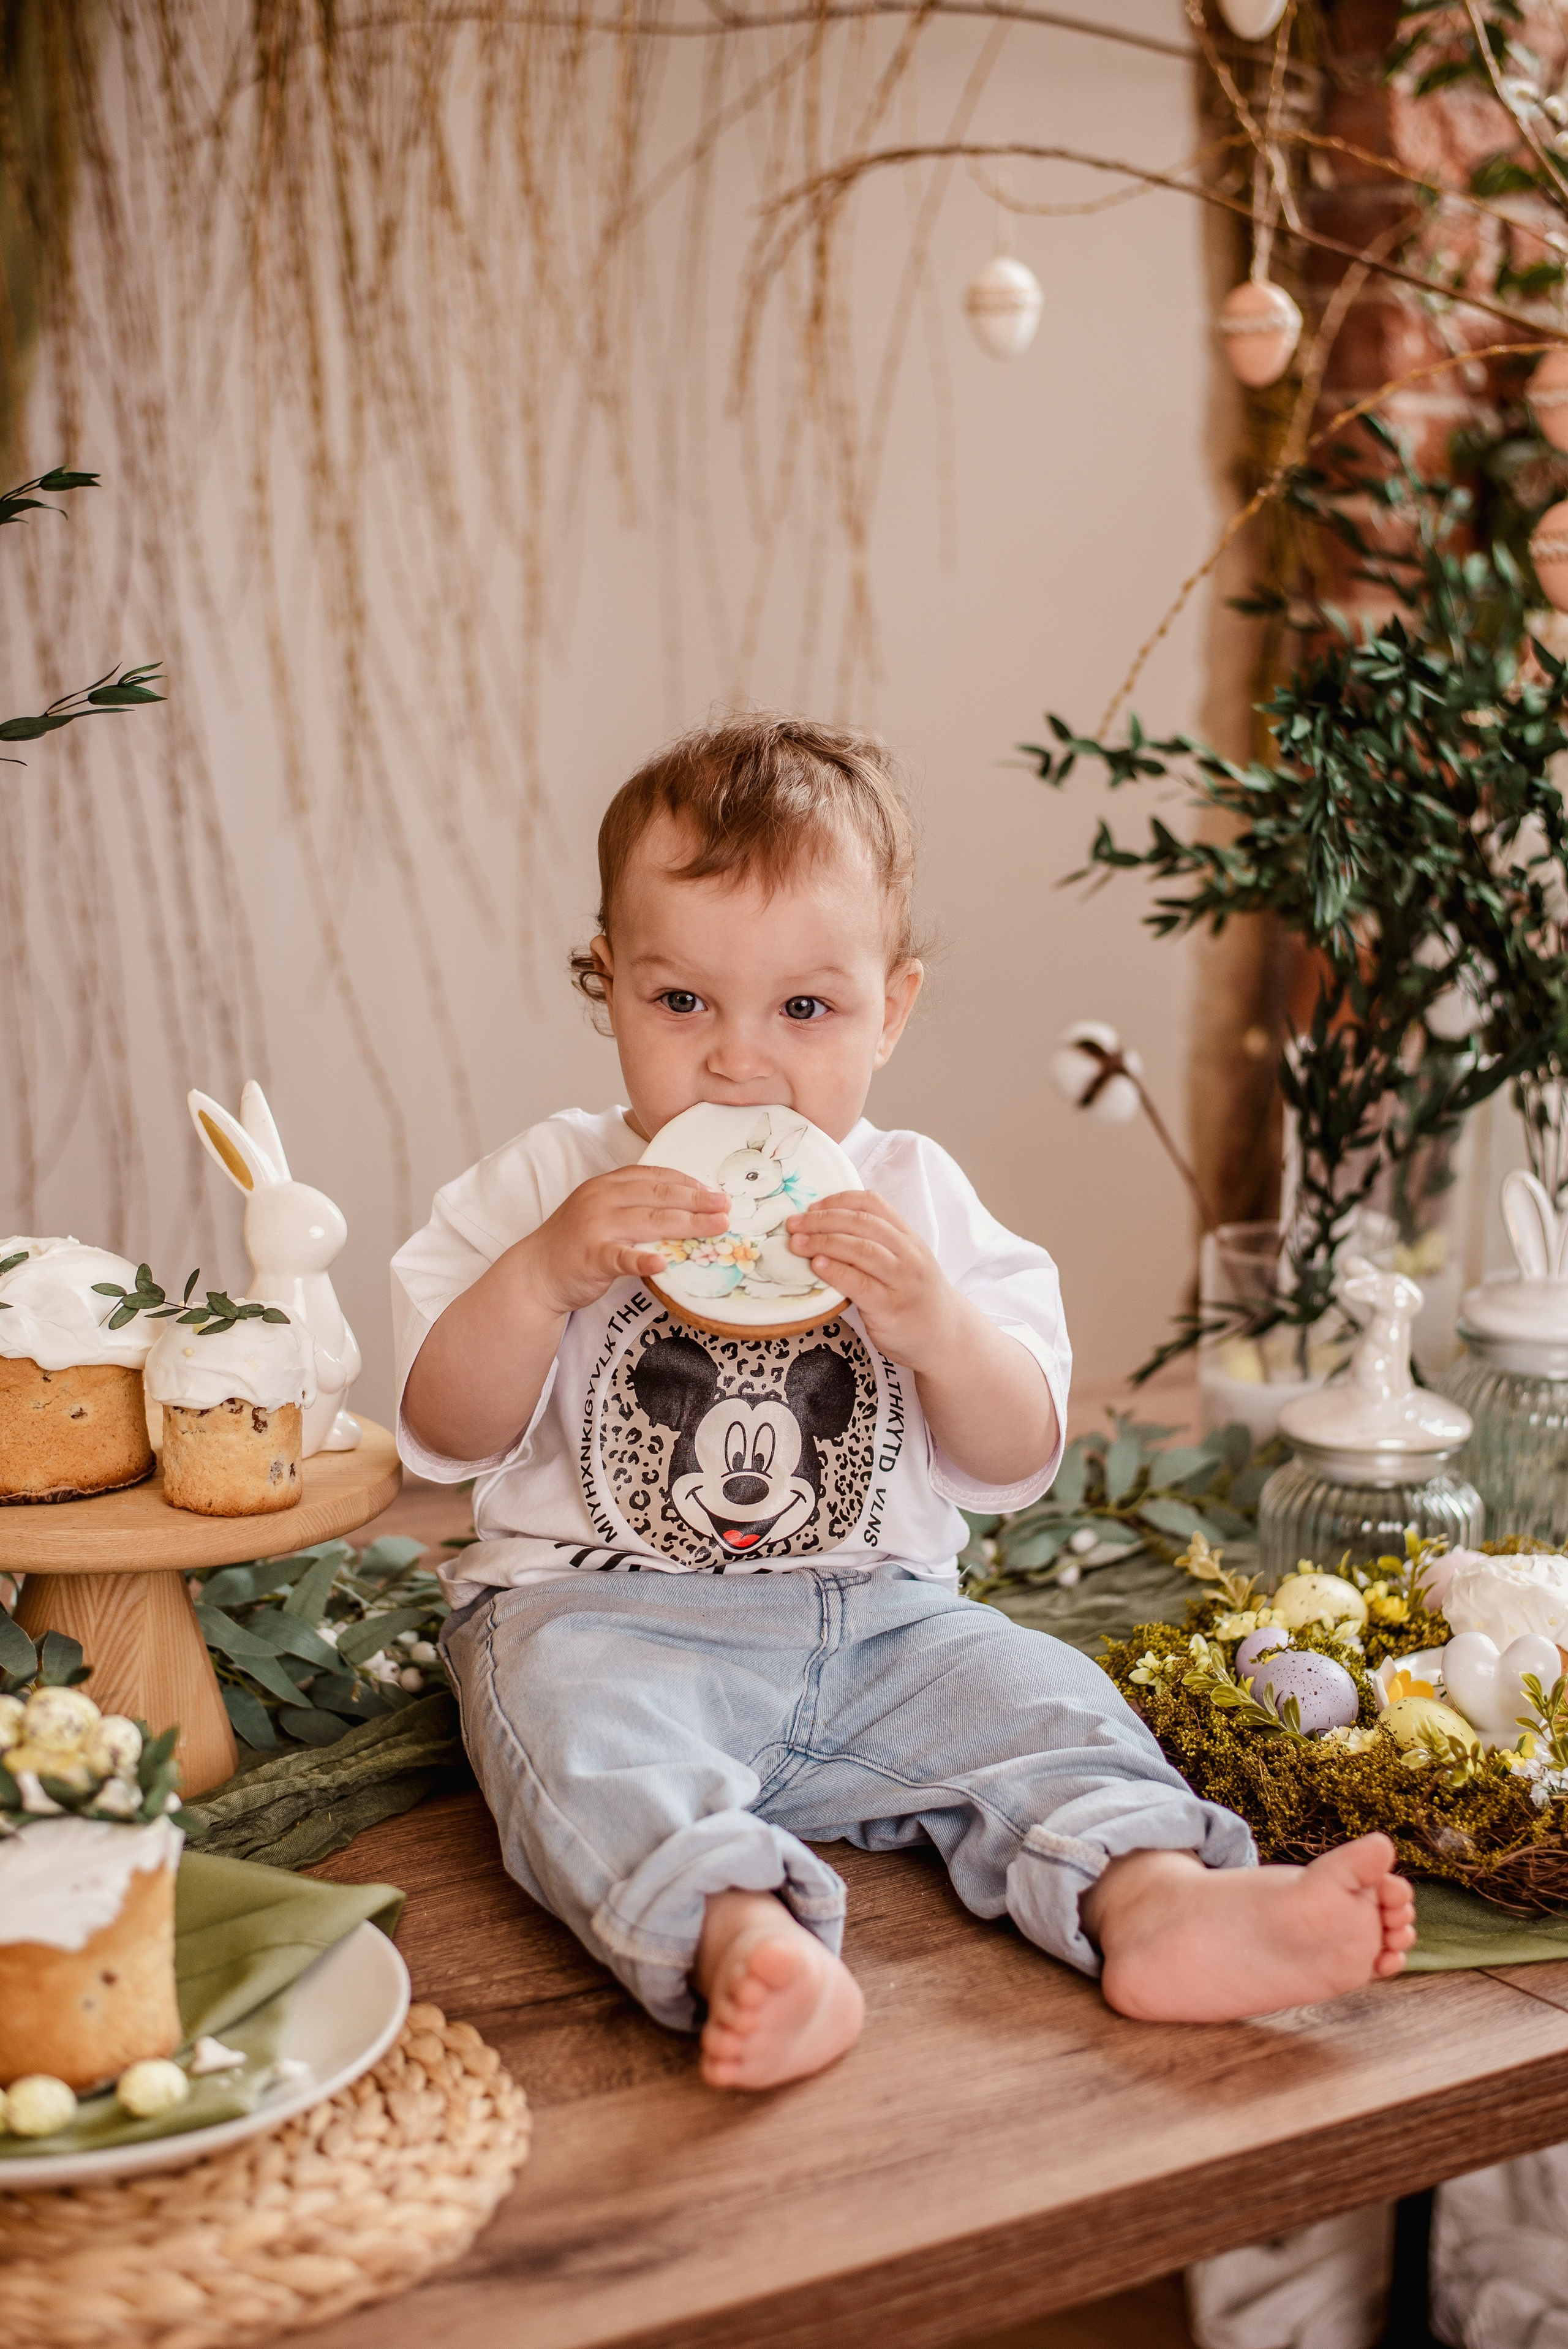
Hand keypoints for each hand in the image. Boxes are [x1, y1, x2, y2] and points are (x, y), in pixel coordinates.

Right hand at [525, 1166, 728, 1315]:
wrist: (537, 1273)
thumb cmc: (576, 1243)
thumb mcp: (603, 1211)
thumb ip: (635, 1205)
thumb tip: (683, 1208)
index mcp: (607, 1184)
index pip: (655, 1176)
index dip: (687, 1182)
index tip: (714, 1190)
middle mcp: (602, 1199)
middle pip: (659, 1196)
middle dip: (697, 1200)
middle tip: (725, 1207)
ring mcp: (596, 1227)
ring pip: (649, 1222)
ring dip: (688, 1224)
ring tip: (716, 1228)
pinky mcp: (591, 1257)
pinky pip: (621, 1258)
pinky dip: (643, 1261)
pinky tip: (663, 1265)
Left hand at [785, 1190, 958, 1368]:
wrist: (946, 1337)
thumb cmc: (915, 1298)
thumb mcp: (905, 1262)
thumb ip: (876, 1244)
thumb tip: (826, 1229)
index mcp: (907, 1237)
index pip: (873, 1203)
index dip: (839, 1200)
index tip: (813, 1206)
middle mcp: (908, 1253)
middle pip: (861, 1223)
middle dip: (822, 1220)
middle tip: (794, 1223)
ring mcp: (901, 1280)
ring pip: (860, 1249)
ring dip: (823, 1242)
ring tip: (798, 1243)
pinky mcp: (891, 1307)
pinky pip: (859, 1283)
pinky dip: (835, 1271)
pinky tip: (817, 1266)